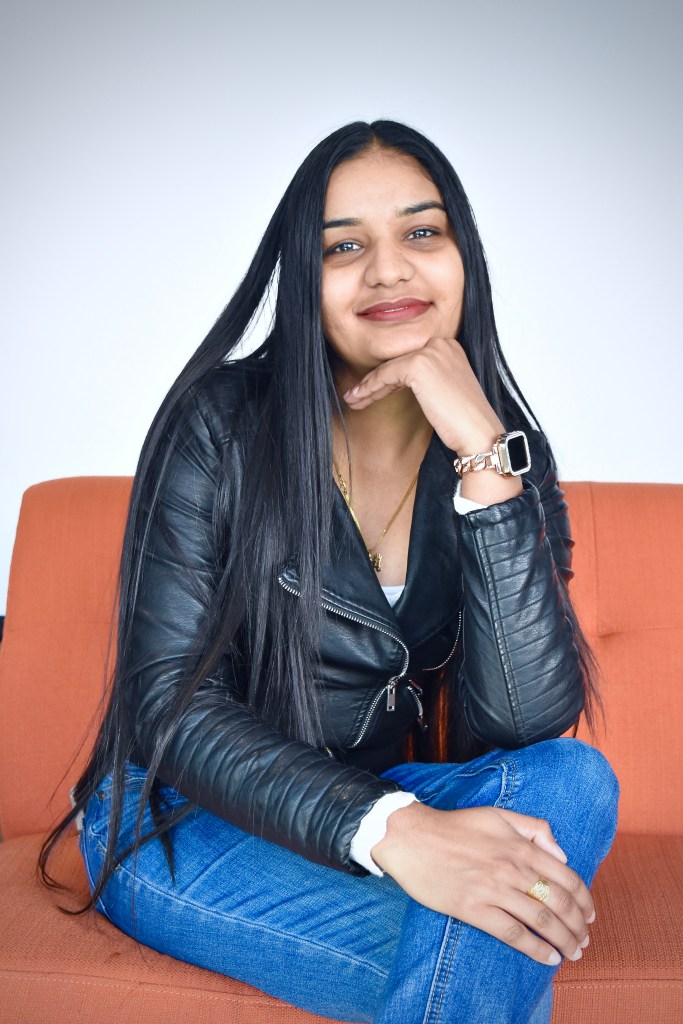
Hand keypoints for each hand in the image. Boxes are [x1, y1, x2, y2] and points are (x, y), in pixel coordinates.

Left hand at [342, 336, 503, 454]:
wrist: (477, 433)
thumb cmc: (463, 421)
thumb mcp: (444, 391)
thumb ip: (426, 379)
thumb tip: (394, 381)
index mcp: (449, 346)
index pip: (409, 359)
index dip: (387, 376)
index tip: (369, 390)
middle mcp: (442, 342)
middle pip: (398, 361)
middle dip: (374, 381)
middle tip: (355, 396)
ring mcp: (431, 351)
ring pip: (389, 368)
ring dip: (367, 386)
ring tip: (353, 400)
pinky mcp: (420, 364)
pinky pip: (386, 375)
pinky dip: (370, 388)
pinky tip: (359, 399)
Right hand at [372, 802, 593, 965]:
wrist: (412, 837)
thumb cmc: (454, 826)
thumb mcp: (498, 815)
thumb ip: (534, 828)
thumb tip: (562, 853)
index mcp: (520, 846)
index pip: (566, 878)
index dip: (584, 900)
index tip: (590, 914)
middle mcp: (512, 869)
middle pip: (559, 903)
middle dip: (578, 926)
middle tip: (585, 939)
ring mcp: (493, 890)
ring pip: (541, 920)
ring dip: (564, 940)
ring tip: (573, 952)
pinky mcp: (473, 909)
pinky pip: (513, 934)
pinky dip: (536, 949)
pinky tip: (548, 958)